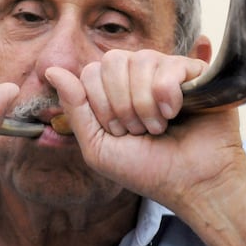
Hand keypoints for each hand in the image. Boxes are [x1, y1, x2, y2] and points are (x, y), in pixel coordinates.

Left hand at [45, 48, 243, 212]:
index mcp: (114, 88)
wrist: (192, 184)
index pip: (90, 72)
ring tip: (158, 127)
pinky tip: (176, 113)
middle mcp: (138, 74)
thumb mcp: (97, 145)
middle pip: (111, 61)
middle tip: (138, 130)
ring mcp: (166, 70)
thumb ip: (75, 107)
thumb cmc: (146, 169)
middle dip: (120, 104)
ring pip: (139, 61)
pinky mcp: (194, 72)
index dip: (100, 106)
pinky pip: (169, 65)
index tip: (118, 132)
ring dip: (144, 104)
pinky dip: (167, 95)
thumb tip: (51, 70)